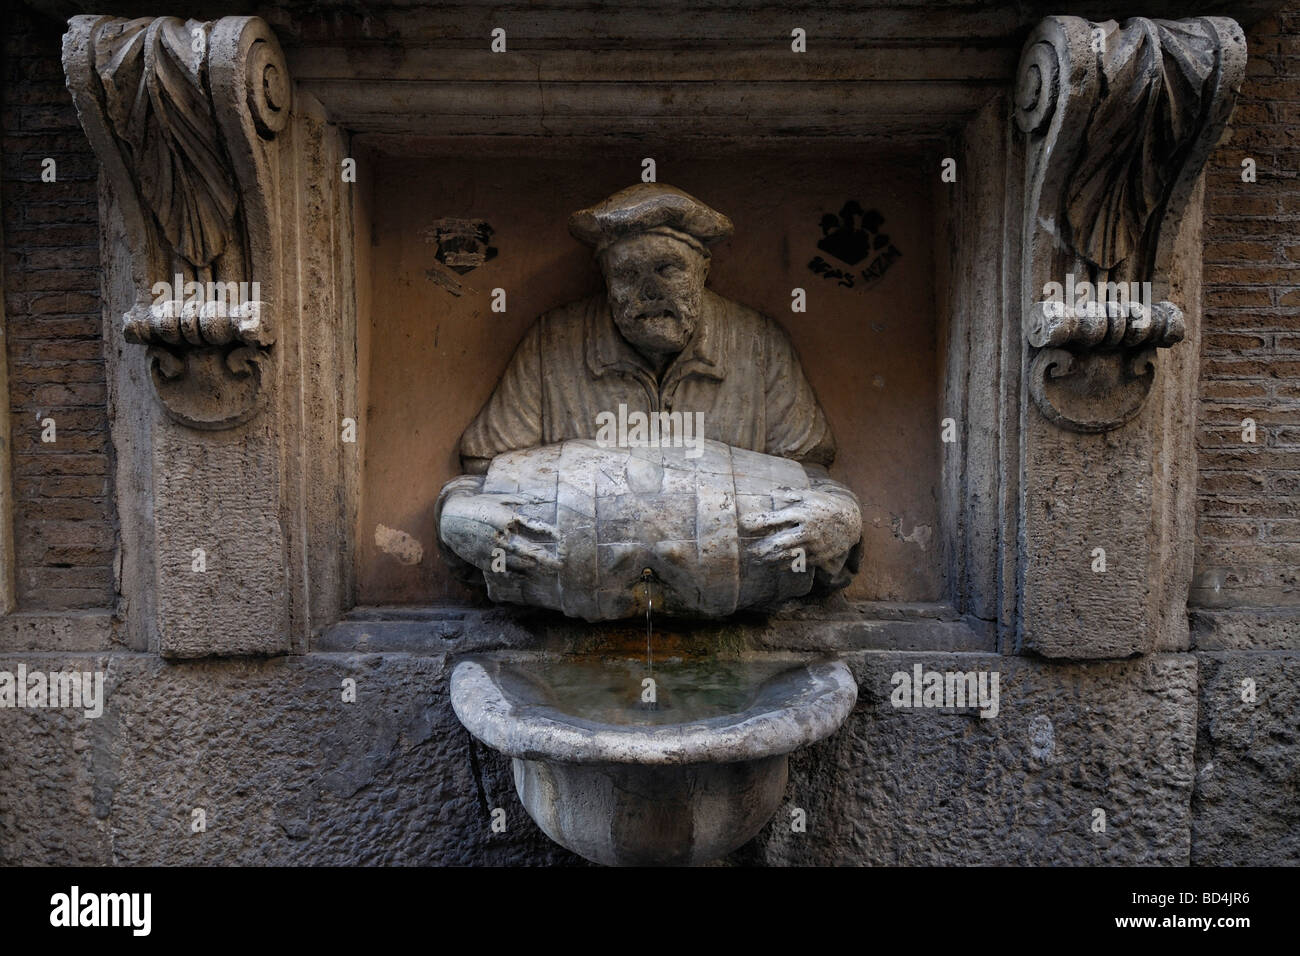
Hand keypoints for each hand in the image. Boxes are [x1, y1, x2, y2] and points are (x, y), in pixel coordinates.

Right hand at [438, 491, 561, 575]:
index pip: (534, 527)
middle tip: (562, 564)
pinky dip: (519, 574)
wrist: (451, 521)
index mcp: (507, 518)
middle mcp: (501, 536)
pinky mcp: (486, 561)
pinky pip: (506, 571)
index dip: (550, 533)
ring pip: (520, 564)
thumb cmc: (480, 506)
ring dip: (536, 567)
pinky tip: (528, 574)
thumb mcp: (500, 499)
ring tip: (549, 569)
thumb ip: (522, 499)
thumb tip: (544, 497)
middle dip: (548, 560)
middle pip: (530, 552)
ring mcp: (493, 551)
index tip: (562, 538)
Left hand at [738, 488, 860, 568]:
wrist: (850, 521)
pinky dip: (785, 565)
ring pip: (788, 556)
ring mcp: (814, 545)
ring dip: (771, 559)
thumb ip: (789, 494)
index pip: (776, 518)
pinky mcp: (819, 556)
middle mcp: (807, 530)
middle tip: (749, 552)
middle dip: (762, 548)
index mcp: (802, 513)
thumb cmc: (825, 505)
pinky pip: (799, 562)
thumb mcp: (809, 495)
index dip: (759, 522)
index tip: (744, 524)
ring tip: (758, 560)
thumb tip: (770, 492)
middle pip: (780, 542)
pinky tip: (774, 565)